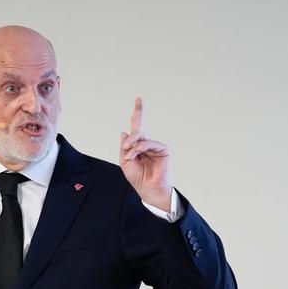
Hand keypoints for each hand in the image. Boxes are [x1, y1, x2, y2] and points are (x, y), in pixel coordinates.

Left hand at [120, 97, 172, 211]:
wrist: (147, 189)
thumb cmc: (137, 177)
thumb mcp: (125, 161)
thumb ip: (124, 146)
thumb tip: (125, 131)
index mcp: (138, 146)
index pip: (137, 126)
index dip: (138, 113)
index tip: (139, 99)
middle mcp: (147, 144)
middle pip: (138, 131)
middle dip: (130, 139)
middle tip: (126, 148)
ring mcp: (155, 146)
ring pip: (142, 137)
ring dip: (133, 145)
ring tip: (130, 155)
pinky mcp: (163, 150)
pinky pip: (149, 143)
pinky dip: (140, 147)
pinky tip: (136, 154)